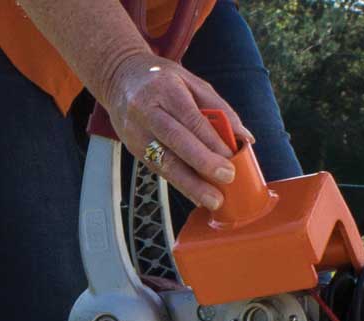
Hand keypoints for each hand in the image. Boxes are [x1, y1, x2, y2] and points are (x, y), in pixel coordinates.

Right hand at [102, 53, 253, 209]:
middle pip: (176, 140)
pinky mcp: (132, 147)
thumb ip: (219, 108)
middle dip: (202, 163)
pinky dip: (179, 182)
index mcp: (165, 89)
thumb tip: (244, 138)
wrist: (119, 77)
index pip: (191, 119)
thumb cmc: (161, 80)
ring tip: (211, 199)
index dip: (212, 142)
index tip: (231, 159)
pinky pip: (158, 168)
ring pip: (163, 161)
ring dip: (190, 183)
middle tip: (226, 179)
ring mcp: (136, 130)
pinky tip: (195, 194)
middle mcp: (146, 110)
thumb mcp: (192, 82)